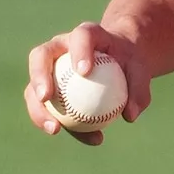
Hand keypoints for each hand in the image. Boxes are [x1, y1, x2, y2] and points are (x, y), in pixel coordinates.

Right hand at [23, 22, 152, 145]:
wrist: (119, 62)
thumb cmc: (129, 61)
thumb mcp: (141, 70)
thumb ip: (139, 88)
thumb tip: (130, 115)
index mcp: (86, 34)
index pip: (81, 36)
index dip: (79, 50)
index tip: (84, 71)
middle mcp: (60, 47)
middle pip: (40, 56)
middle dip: (39, 76)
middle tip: (47, 97)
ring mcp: (48, 67)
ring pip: (32, 86)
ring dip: (37, 109)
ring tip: (55, 129)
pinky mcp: (46, 87)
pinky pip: (45, 107)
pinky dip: (59, 123)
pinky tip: (87, 139)